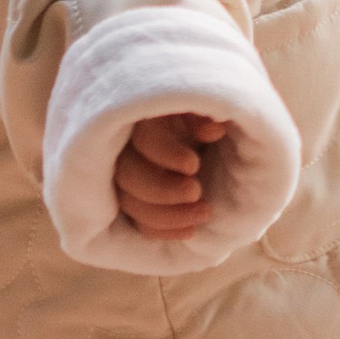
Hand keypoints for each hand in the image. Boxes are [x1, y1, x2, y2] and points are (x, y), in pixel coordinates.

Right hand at [114, 111, 228, 239]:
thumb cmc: (209, 116)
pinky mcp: (135, 200)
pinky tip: (190, 231)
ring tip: (204, 212)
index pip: (141, 138)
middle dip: (162, 189)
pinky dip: (163, 230)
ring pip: (130, 202)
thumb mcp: (210, 107)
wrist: (211, 135)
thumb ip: (208, 114)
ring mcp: (128, 176)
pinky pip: (138, 222)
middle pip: (126, 174)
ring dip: (167, 216)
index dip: (164, 153)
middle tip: (196, 191)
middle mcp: (128, 146)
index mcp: (146, 117)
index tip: (193, 165)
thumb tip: (214, 129)